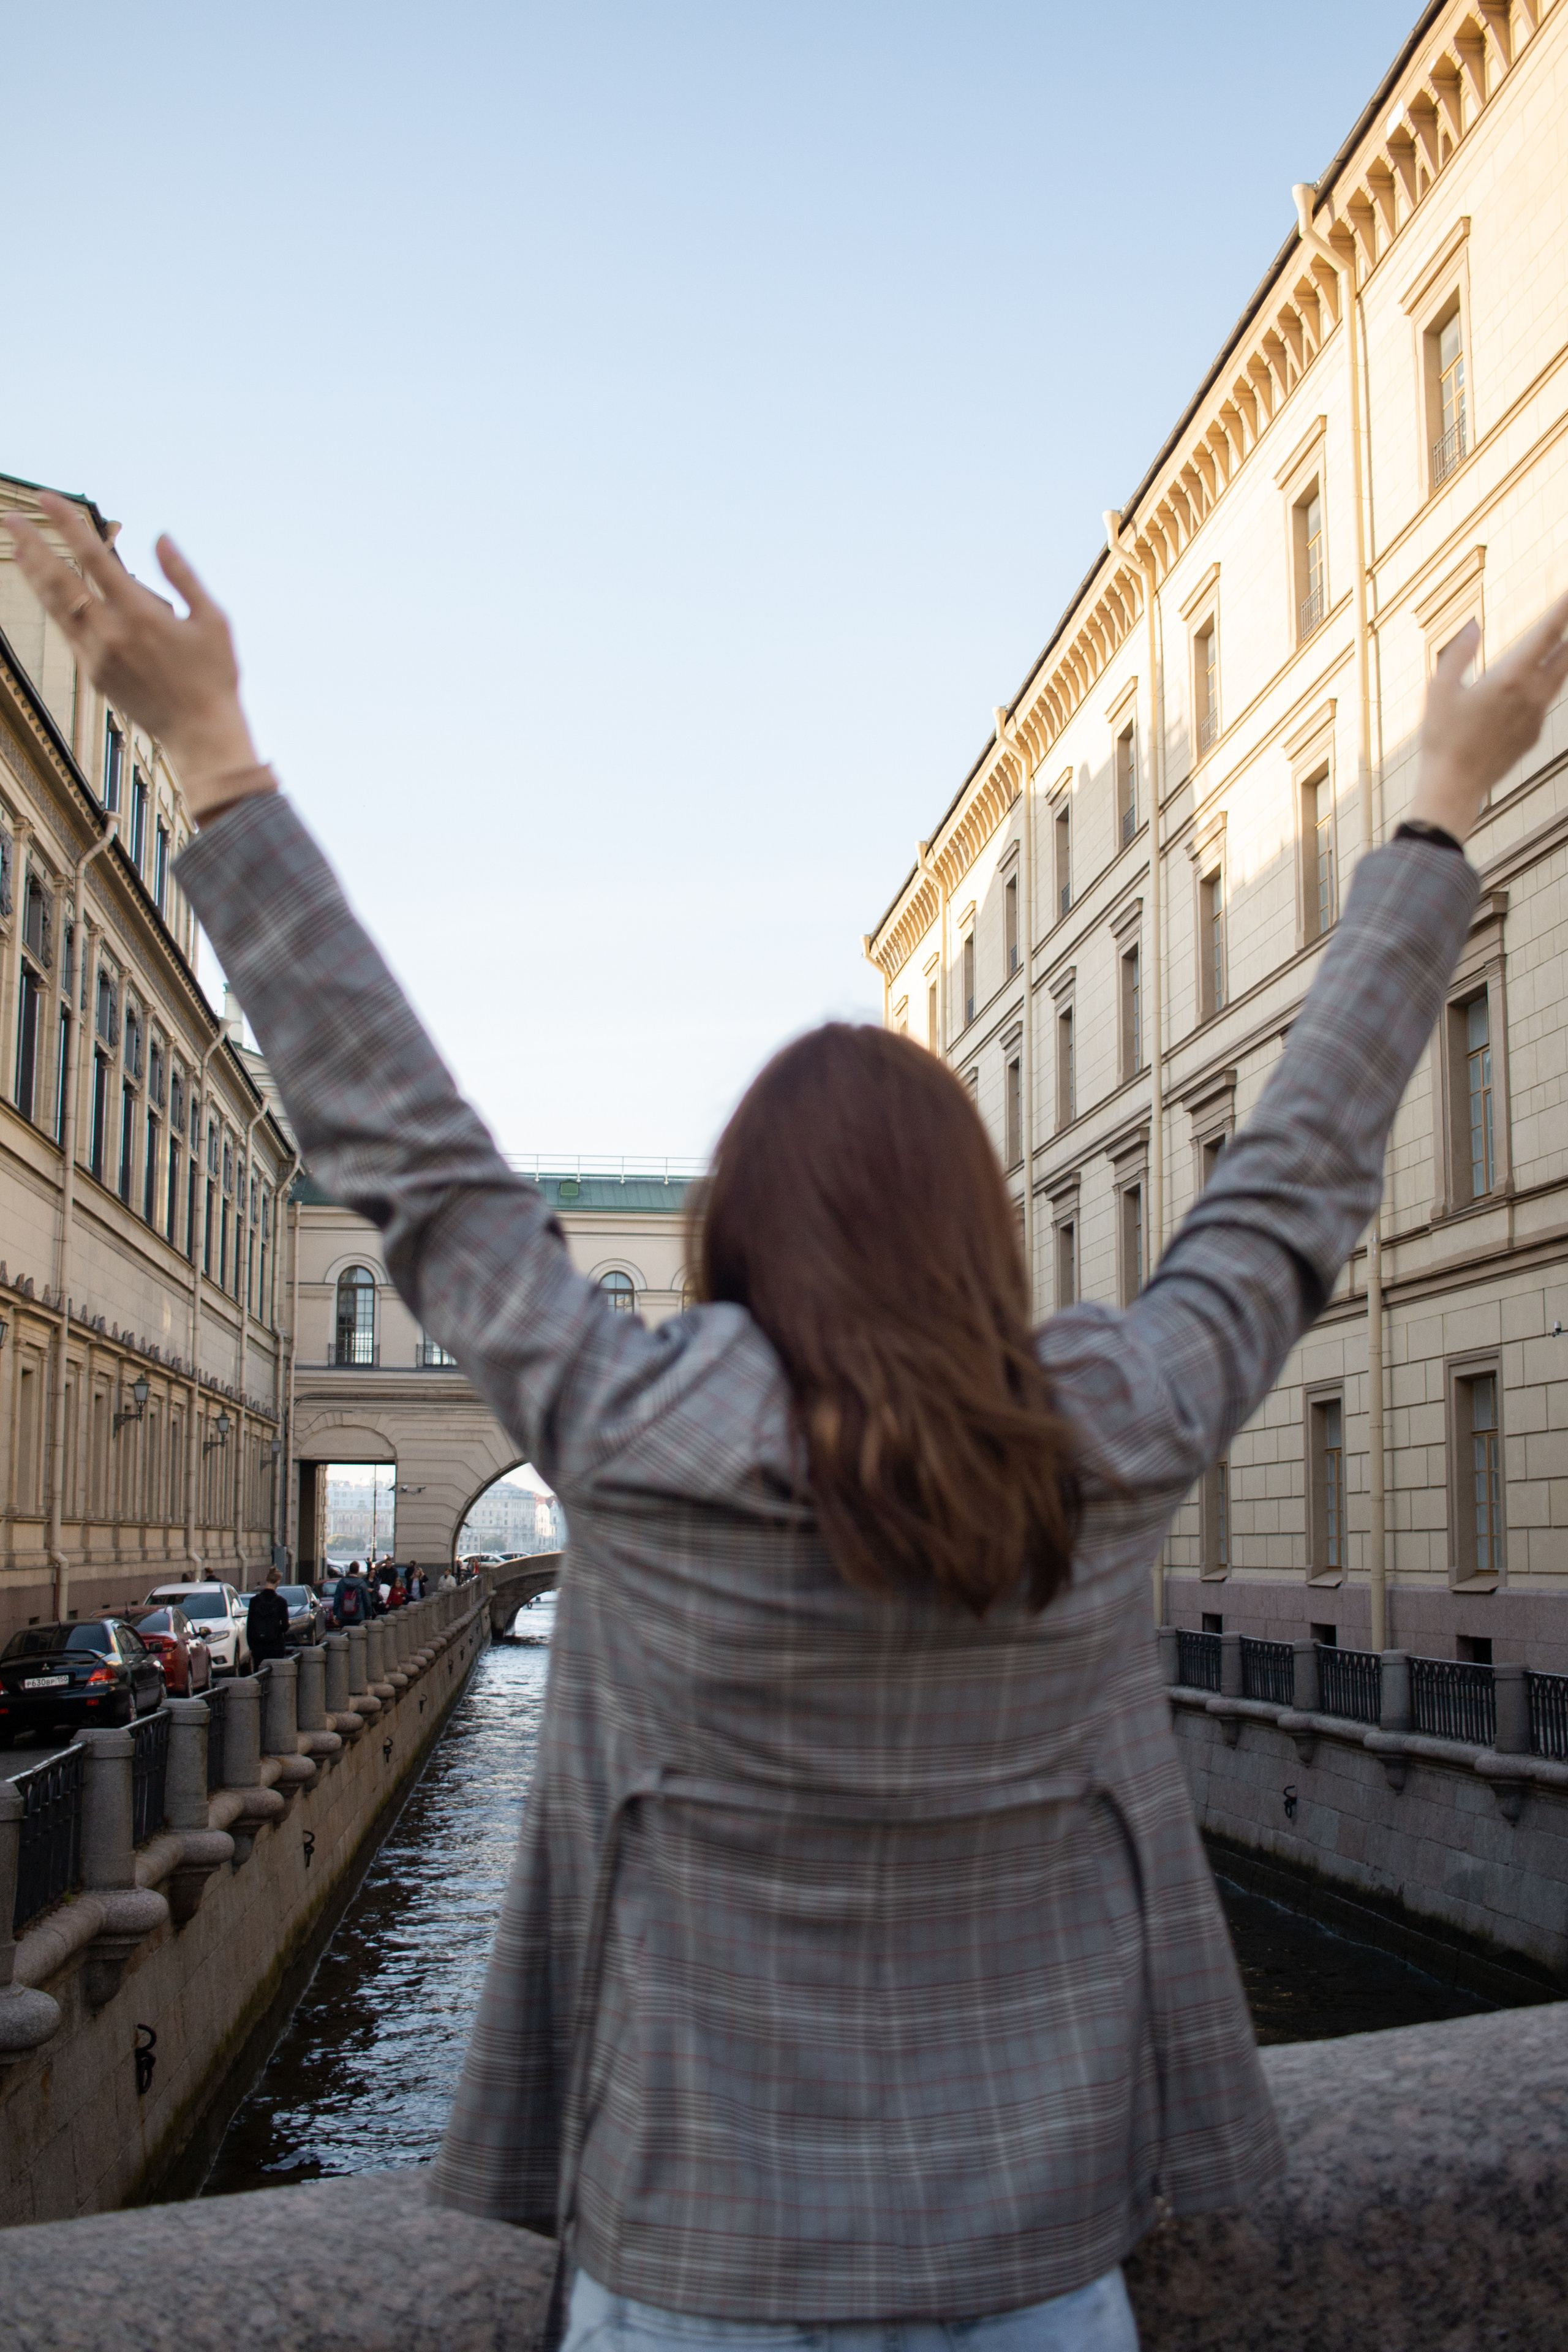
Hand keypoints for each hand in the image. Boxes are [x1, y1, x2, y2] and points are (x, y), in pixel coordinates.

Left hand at [1, 494, 269, 822]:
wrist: (200, 732)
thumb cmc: (214, 675)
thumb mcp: (213, 620)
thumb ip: (184, 576)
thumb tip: (159, 537)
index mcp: (141, 614)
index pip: (94, 557)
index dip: (67, 524)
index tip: (47, 500)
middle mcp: (112, 633)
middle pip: (59, 580)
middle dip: (32, 544)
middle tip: (10, 518)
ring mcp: (98, 655)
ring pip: (55, 607)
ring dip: (33, 574)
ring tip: (17, 548)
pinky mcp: (94, 674)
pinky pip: (67, 632)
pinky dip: (54, 606)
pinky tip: (48, 590)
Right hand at [1410, 591, 1567, 843]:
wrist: (1455, 786)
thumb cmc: (1441, 738)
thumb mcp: (1439, 689)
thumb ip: (1458, 653)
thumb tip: (1474, 626)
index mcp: (1510, 678)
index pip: (1547, 633)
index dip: (1562, 610)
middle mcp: (1531, 694)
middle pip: (1565, 653)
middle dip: (1566, 632)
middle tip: (1566, 613)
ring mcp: (1537, 715)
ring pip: (1560, 677)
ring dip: (1562, 656)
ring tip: (1560, 642)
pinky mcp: (1534, 733)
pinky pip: (1545, 701)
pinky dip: (1544, 684)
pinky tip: (1532, 684)